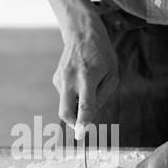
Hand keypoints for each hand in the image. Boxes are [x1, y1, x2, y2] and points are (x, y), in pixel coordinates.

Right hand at [53, 13, 118, 138]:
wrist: (81, 33)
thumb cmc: (102, 54)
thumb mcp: (112, 75)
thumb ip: (102, 97)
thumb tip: (89, 117)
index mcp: (87, 77)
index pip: (84, 105)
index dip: (83, 122)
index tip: (80, 134)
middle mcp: (70, 79)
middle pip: (65, 112)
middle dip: (73, 123)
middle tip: (83, 124)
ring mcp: (60, 79)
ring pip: (65, 105)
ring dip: (76, 107)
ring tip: (88, 89)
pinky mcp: (56, 79)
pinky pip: (65, 96)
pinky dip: (73, 97)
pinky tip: (80, 83)